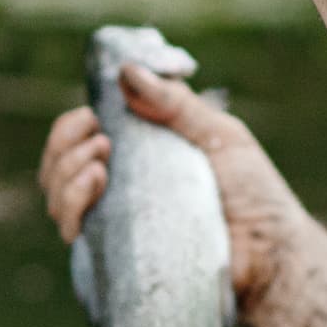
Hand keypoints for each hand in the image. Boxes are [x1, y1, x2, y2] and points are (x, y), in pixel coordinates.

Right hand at [38, 69, 311, 321]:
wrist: (271, 252)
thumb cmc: (255, 194)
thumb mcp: (219, 134)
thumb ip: (175, 104)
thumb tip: (125, 73)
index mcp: (139, 159)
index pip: (79, 139)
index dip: (72, 125)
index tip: (93, 116)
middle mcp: (119, 191)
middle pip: (56, 165)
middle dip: (63, 143)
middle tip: (101, 139)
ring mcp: (114, 223)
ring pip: (55, 196)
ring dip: (64, 170)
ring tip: (101, 163)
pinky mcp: (115, 253)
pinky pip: (72, 229)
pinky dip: (70, 200)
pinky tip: (97, 181)